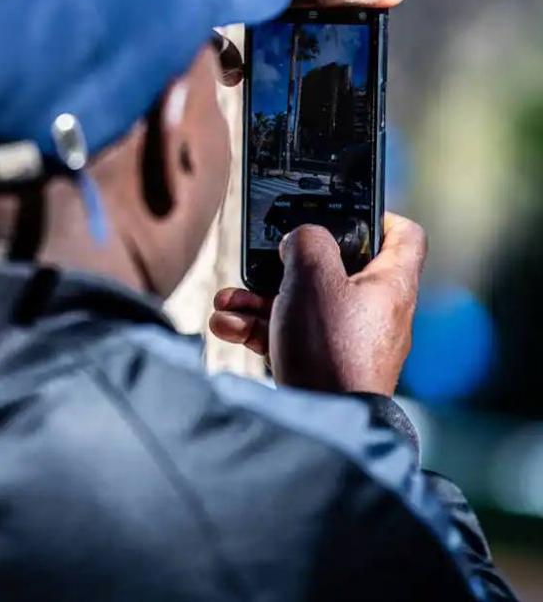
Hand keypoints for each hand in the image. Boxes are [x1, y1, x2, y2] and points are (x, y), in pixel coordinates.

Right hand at [209, 213, 427, 395]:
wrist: (323, 420)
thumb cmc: (330, 348)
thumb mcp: (312, 274)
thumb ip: (305, 240)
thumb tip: (299, 240)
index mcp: (390, 284)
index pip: (403, 235)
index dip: (375, 214)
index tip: (341, 211)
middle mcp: (374, 311)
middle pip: (332, 269)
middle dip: (283, 265)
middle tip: (260, 263)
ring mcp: (348, 340)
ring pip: (300, 303)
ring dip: (258, 299)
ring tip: (228, 302)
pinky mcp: (323, 364)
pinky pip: (288, 334)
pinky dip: (258, 328)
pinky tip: (228, 326)